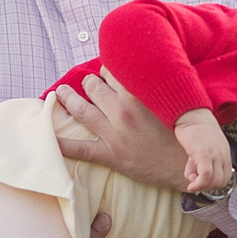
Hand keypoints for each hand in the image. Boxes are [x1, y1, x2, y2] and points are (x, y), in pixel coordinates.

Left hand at [55, 70, 188, 188]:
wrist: (188, 167)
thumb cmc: (183, 135)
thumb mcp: (172, 103)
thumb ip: (154, 88)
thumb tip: (140, 73)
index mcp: (139, 96)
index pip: (113, 72)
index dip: (107, 70)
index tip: (105, 72)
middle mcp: (123, 111)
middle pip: (94, 87)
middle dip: (88, 83)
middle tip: (87, 83)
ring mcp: (114, 134)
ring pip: (81, 109)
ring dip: (67, 98)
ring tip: (59, 93)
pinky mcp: (110, 155)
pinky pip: (79, 149)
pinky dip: (61, 143)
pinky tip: (48, 137)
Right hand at [172, 110, 234, 194]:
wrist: (192, 113)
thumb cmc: (195, 129)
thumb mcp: (204, 147)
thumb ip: (202, 162)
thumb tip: (194, 178)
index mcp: (225, 153)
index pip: (226, 178)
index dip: (213, 184)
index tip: (201, 181)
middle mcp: (223, 155)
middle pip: (221, 182)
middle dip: (206, 187)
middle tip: (194, 180)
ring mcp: (215, 155)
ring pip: (214, 181)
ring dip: (201, 185)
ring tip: (191, 177)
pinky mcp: (204, 154)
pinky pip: (205, 176)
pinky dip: (198, 184)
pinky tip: (191, 183)